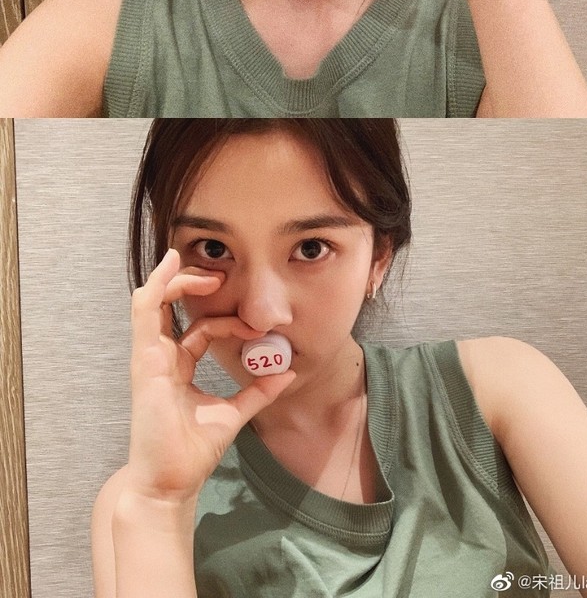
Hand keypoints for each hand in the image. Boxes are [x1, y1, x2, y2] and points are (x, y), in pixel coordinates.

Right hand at [126, 249, 295, 503]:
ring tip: (189, 259)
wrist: (171, 482)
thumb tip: (287, 372)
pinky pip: (144, 314)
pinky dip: (156, 288)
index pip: (201, 329)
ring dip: (173, 278)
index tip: (255, 328)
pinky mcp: (144, 360)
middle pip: (169, 306)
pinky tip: (169, 269)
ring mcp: (149, 357)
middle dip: (190, 283)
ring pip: (152, 302)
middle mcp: (160, 357)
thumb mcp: (234, 413)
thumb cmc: (192, 451)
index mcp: (178, 366)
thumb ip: (258, 392)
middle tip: (220, 273)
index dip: (229, 321)